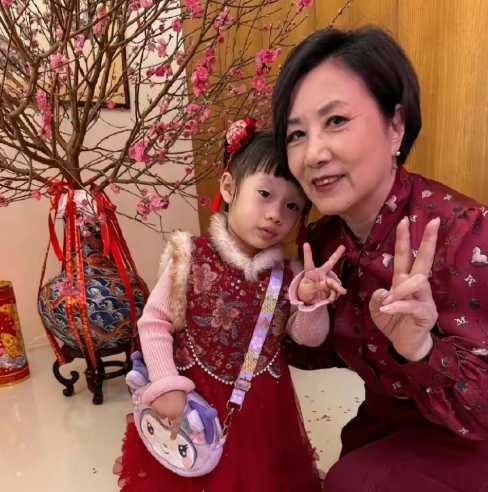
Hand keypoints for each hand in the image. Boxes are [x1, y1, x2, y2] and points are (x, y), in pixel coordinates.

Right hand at [151, 390, 186, 439]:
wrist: (169, 384)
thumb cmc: (179, 391)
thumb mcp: (183, 401)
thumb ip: (179, 409)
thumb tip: (177, 411)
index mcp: (178, 414)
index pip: (176, 426)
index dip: (174, 433)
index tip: (172, 439)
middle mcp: (168, 416)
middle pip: (167, 418)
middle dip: (168, 414)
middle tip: (169, 406)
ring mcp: (160, 412)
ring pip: (160, 415)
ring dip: (162, 411)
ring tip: (163, 402)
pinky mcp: (153, 408)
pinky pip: (154, 412)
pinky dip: (155, 409)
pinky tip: (157, 403)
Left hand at [298, 244, 346, 304]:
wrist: (309, 301)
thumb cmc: (304, 292)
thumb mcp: (306, 290)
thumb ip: (314, 287)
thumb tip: (324, 283)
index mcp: (311, 273)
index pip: (308, 262)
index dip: (307, 253)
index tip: (305, 244)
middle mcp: (320, 274)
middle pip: (329, 263)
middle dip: (336, 255)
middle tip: (342, 247)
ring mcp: (326, 281)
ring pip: (333, 282)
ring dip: (338, 287)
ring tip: (343, 292)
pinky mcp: (330, 288)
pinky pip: (334, 291)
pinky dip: (333, 296)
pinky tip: (331, 299)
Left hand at [369, 217, 439, 360]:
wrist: (403, 344)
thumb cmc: (392, 321)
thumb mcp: (378, 307)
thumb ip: (377, 297)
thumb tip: (384, 290)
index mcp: (403, 280)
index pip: (405, 255)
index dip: (404, 239)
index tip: (405, 220)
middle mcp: (416, 286)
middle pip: (424, 259)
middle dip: (428, 240)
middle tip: (433, 221)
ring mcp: (425, 299)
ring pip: (418, 281)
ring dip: (400, 289)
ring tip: (387, 300)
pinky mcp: (427, 313)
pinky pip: (412, 305)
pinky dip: (397, 306)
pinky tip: (386, 309)